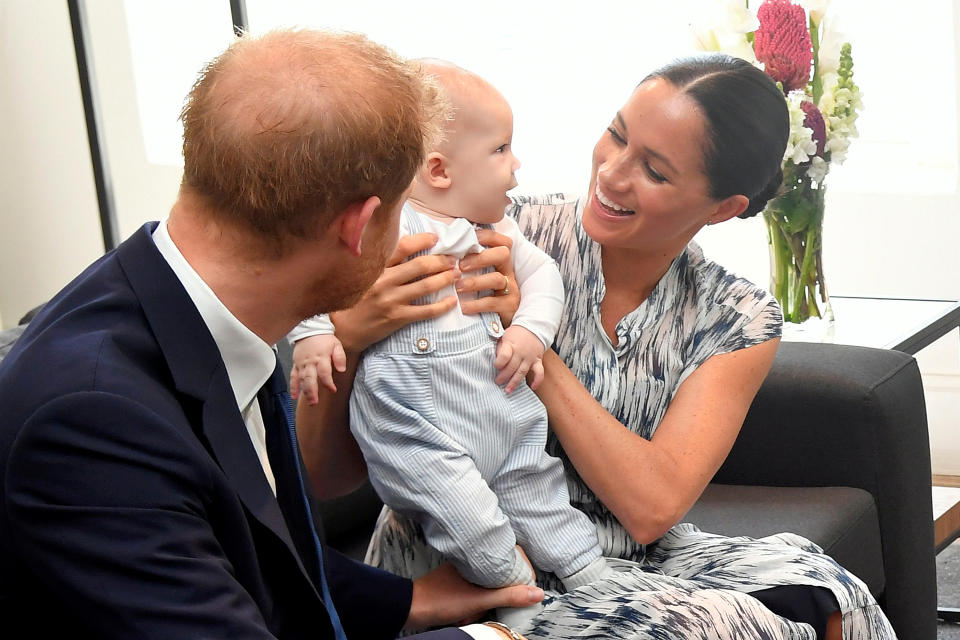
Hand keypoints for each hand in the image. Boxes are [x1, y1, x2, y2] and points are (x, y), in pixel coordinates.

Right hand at [290, 334, 345, 404]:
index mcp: (321, 358)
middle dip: (312, 391)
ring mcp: (302, 364)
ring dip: (304, 391)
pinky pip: (293, 377)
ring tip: (309, 401)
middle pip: (310, 378)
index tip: (332, 389)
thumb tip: (342, 369)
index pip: (324, 372)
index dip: (328, 382)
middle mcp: (310, 362)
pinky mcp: (296, 365)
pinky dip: (293, 387)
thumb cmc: (323, 339)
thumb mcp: (336, 345)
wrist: (310, 330)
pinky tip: (294, 396)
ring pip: (301, 379)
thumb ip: (340, 357)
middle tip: (315, 402)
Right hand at [331, 233, 459, 352]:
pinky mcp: (397, 318)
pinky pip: (426, 311)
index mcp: (375, 268)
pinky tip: (452, 301)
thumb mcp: (362, 276)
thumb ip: (381, 263)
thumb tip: (406, 247)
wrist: (343, 330)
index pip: (402, 247)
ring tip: (456, 275)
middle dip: (441, 261)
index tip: (435, 238)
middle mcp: (383, 281)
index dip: (422, 240)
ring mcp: (391, 301)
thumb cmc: (354, 300)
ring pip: (426, 286)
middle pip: (420, 266)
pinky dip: (442, 306)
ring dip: (445, 279)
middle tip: (452, 260)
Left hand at [405, 562, 543, 631]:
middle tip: (489, 604)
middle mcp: (472, 560)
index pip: (510, 555)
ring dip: (484, 601)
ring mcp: (463, 572)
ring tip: (473, 611)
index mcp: (478, 556)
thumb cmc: (444, 599)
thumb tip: (538, 593)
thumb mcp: (480, 599)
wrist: (412, 607)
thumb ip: (509, 595)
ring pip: (486, 585)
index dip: (521, 571)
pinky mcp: (456, 583)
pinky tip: (466, 613)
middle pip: (499, 573)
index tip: (525, 588)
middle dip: (498, 592)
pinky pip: (474, 592)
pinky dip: (473, 604)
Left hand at [458, 228, 519, 325]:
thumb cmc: (481, 294)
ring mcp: (510, 289)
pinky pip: (492, 303)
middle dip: (481, 257)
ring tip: (457, 287)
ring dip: (475, 281)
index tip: (469, 237)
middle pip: (503, 254)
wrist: (496, 322)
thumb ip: (467, 263)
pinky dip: (475, 304)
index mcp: (500, 261)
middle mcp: (507, 272)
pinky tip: (462, 306)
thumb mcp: (478, 276)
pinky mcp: (508, 307)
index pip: (501, 241)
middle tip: (461, 266)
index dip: (487, 236)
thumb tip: (444, 249)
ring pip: (497, 278)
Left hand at [494, 326, 544, 392]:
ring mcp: (530, 357)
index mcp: (511, 344)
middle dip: (504, 376)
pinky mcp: (538, 361)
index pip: (504, 356)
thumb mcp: (504, 337)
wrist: (533, 327)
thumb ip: (500, 349)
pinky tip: (533, 387)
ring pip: (522, 372)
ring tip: (508, 390)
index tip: (495, 366)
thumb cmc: (516, 334)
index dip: (499, 363)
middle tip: (498, 382)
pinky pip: (539, 372)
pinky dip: (537, 380)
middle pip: (512, 367)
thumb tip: (497, 362)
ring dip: (515, 382)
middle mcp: (521, 352)